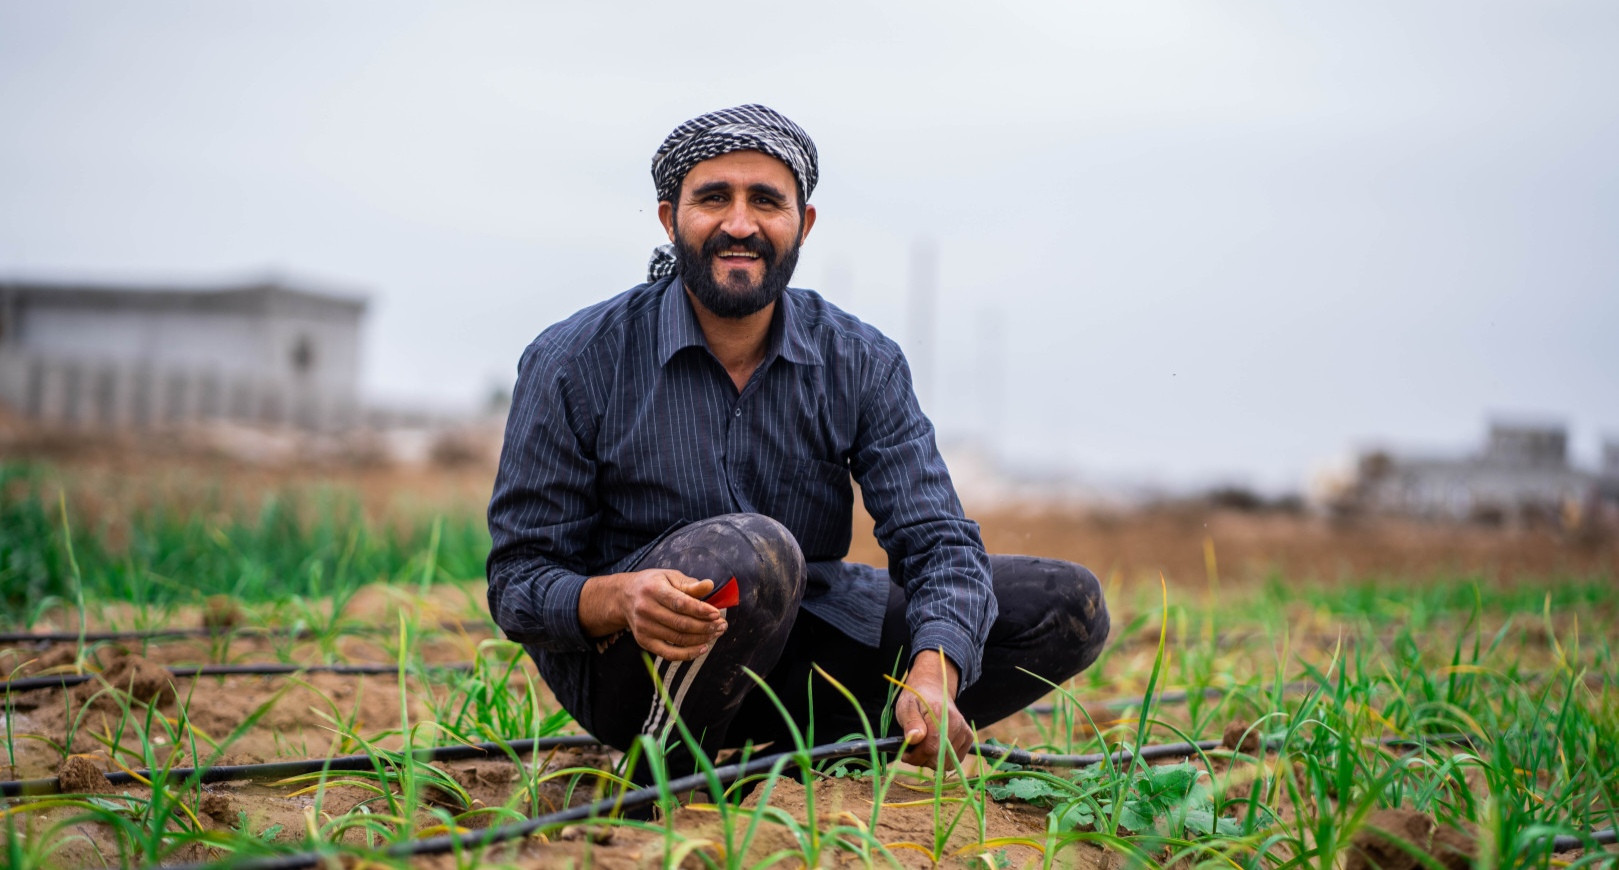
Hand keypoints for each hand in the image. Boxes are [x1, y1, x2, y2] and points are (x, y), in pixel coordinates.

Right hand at [581, 569, 726, 659]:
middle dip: (705, 626)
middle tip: (722, 625)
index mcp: (653, 590)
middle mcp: (646, 609)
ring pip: (678, 639)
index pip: (680, 603)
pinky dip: (688, 654)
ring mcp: (644, 628)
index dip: (700, 610)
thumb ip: (690, 584)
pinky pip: (669, 653)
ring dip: (701, 639)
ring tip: (716, 633)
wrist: (625, 597)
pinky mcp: (644, 642)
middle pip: (681, 623)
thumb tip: (710, 585)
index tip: (717, 613)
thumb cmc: (653, 584)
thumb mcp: (670, 577)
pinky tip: (703, 648)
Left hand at [894, 649, 969, 767]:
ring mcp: (965, 732)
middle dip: (922, 759)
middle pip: (939, 758)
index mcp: (940, 714)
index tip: (905, 753)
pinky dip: (942, 760)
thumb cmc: (917, 700)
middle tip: (912, 749)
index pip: (930, 748)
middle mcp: (957, 723)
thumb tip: (915, 738)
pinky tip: (934, 748)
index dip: (915, 756)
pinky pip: (954, 761)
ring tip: (922, 747)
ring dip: (931, 760)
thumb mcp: (906, 707)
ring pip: (947, 763)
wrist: (933, 691)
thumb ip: (910, 722)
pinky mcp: (968, 739)